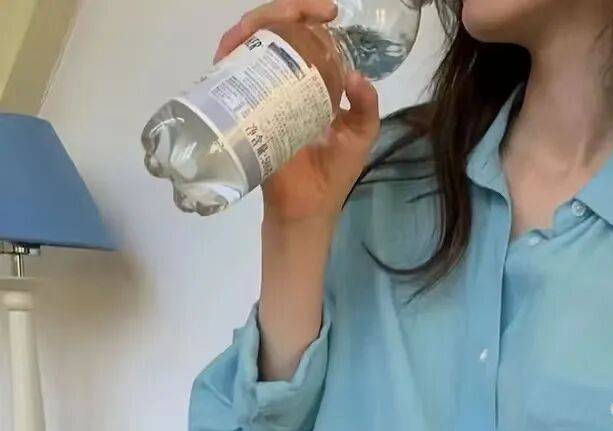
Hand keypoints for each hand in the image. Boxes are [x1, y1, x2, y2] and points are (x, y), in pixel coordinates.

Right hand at [214, 1, 380, 224]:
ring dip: (256, 22)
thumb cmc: (332, 175)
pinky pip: (228, 70)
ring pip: (249, 41)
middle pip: (274, 29)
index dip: (310, 14)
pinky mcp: (239, 108)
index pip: (306, 34)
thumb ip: (366, 107)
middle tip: (303, 12)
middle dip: (284, 10)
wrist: (305, 209)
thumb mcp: (359, 136)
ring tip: (274, 21)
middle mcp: (282, 80)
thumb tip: (357, 76)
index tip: (328, 11)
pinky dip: (230, 50)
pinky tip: (239, 44)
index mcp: (311, 81)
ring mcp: (259, 92)